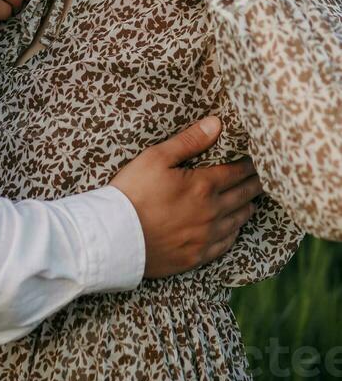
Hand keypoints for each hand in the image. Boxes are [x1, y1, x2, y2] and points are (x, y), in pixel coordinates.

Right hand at [110, 117, 262, 277]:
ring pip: (238, 221)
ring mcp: (205, 237)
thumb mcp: (156, 157)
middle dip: (255, 184)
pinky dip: (235, 233)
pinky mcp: (196, 256)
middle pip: (243, 196)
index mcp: (203, 186)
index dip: (249, 165)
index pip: (237, 172)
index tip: (258, 160)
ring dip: (248, 208)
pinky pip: (225, 244)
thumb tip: (217, 124)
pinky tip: (235, 228)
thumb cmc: (133, 192)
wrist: (115, 237)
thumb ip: (189, 141)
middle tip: (265, 178)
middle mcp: (212, 212)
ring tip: (253, 200)